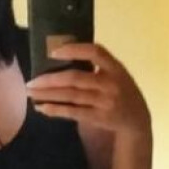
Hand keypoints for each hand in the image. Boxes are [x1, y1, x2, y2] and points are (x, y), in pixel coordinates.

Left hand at [25, 43, 149, 138]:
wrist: (137, 119)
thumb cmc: (121, 91)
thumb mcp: (117, 74)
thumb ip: (98, 66)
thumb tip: (62, 57)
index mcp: (115, 68)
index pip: (95, 52)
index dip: (74, 50)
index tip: (54, 52)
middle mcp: (110, 83)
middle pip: (75, 78)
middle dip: (49, 79)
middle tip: (31, 81)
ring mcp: (104, 101)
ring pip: (70, 96)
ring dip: (48, 95)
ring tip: (31, 93)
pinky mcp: (98, 117)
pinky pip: (73, 112)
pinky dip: (56, 110)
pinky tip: (42, 108)